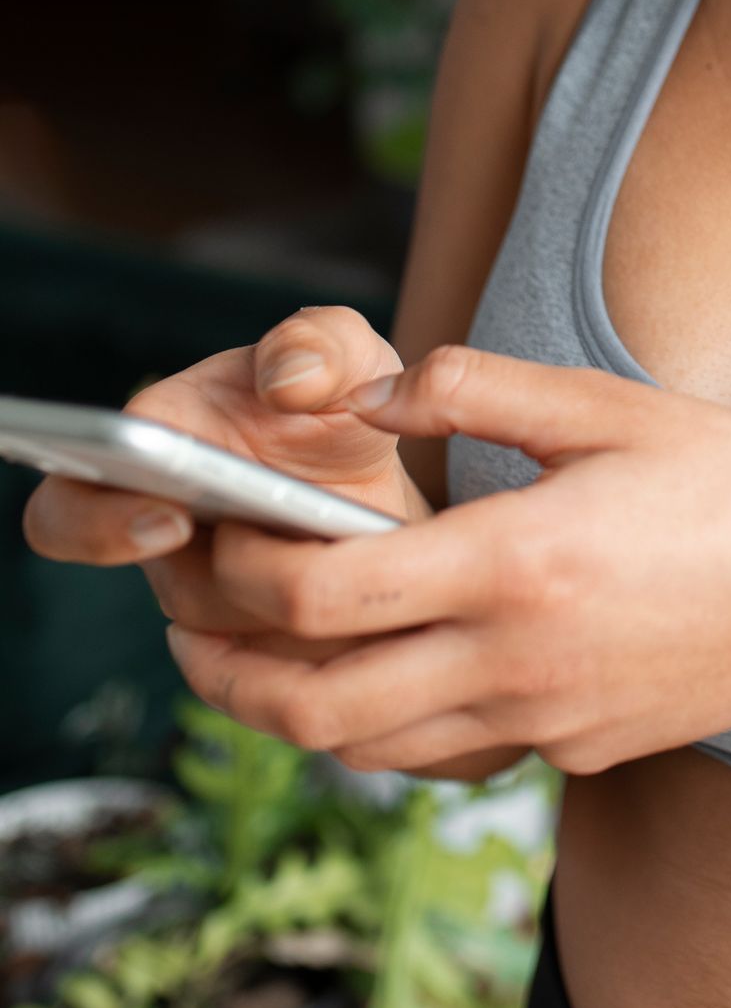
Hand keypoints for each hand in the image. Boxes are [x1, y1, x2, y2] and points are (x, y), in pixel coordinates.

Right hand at [23, 307, 428, 645]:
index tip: (171, 517)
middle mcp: (166, 537)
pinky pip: (294, 663)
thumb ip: (319, 344)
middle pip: (170, 591)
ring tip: (353, 545)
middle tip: (269, 556)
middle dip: (228, 584)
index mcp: (153, 454)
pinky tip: (376, 586)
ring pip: (244, 631)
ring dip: (305, 592)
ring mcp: (214, 598)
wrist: (385, 477)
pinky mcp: (268, 646)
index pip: (68, 510)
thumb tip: (290, 380)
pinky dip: (340, 628)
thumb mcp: (345, 354)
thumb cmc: (338, 405)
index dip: (101, 526)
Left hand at [163, 347, 730, 776]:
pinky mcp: (560, 751)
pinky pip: (434, 754)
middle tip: (184, 626)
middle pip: (308, 704)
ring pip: (360, 750)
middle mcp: (509, 658)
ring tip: (243, 658)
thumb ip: (477, 388)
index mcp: (513, 561)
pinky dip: (373, 727)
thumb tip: (364, 395)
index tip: (212, 531)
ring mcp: (535, 718)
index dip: (238, 572)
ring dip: (282, 710)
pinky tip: (364, 673)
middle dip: (221, 669)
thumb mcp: (612, 408)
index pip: (321, 595)